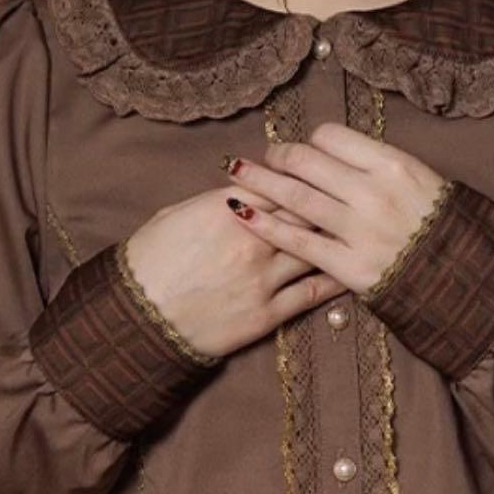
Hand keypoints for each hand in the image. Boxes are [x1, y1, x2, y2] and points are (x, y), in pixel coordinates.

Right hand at [124, 184, 347, 359]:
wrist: (140, 319)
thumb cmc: (149, 263)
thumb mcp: (175, 216)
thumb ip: (215, 201)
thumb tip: (242, 189)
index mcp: (226, 209)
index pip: (277, 182)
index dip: (297, 177)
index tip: (312, 174)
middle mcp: (251, 240)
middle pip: (303, 211)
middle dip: (324, 203)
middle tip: (344, 198)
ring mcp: (262, 279)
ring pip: (313, 249)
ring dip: (333, 238)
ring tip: (353, 231)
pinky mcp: (266, 314)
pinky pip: (311, 293)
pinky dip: (333, 280)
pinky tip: (348, 271)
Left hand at [220, 122, 449, 292]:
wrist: (462, 277)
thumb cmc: (440, 226)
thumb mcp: (421, 179)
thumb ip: (378, 164)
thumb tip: (336, 150)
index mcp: (391, 164)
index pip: (331, 137)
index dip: (310, 141)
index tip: (303, 150)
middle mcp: (372, 192)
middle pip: (307, 161)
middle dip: (278, 156)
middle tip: (265, 157)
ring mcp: (358, 230)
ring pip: (295, 196)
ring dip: (259, 180)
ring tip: (237, 171)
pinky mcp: (347, 264)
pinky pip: (297, 241)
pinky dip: (266, 225)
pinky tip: (242, 213)